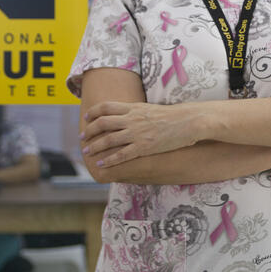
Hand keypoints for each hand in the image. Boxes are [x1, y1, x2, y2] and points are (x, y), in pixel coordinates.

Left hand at [80, 100, 200, 167]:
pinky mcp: (144, 147)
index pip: (106, 107)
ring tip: (87, 151)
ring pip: (109, 140)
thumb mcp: (150, 108)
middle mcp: (132, 119)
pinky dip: (109, 160)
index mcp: (133, 107)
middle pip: (102, 123)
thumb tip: (124, 114)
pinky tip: (102, 164)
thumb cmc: (172, 115)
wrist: (188, 121)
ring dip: (95, 146)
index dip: (93, 113)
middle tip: (83, 138)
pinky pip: (122, 155)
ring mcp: (137, 133)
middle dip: (89, 131)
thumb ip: (135, 111)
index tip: (87, 118)